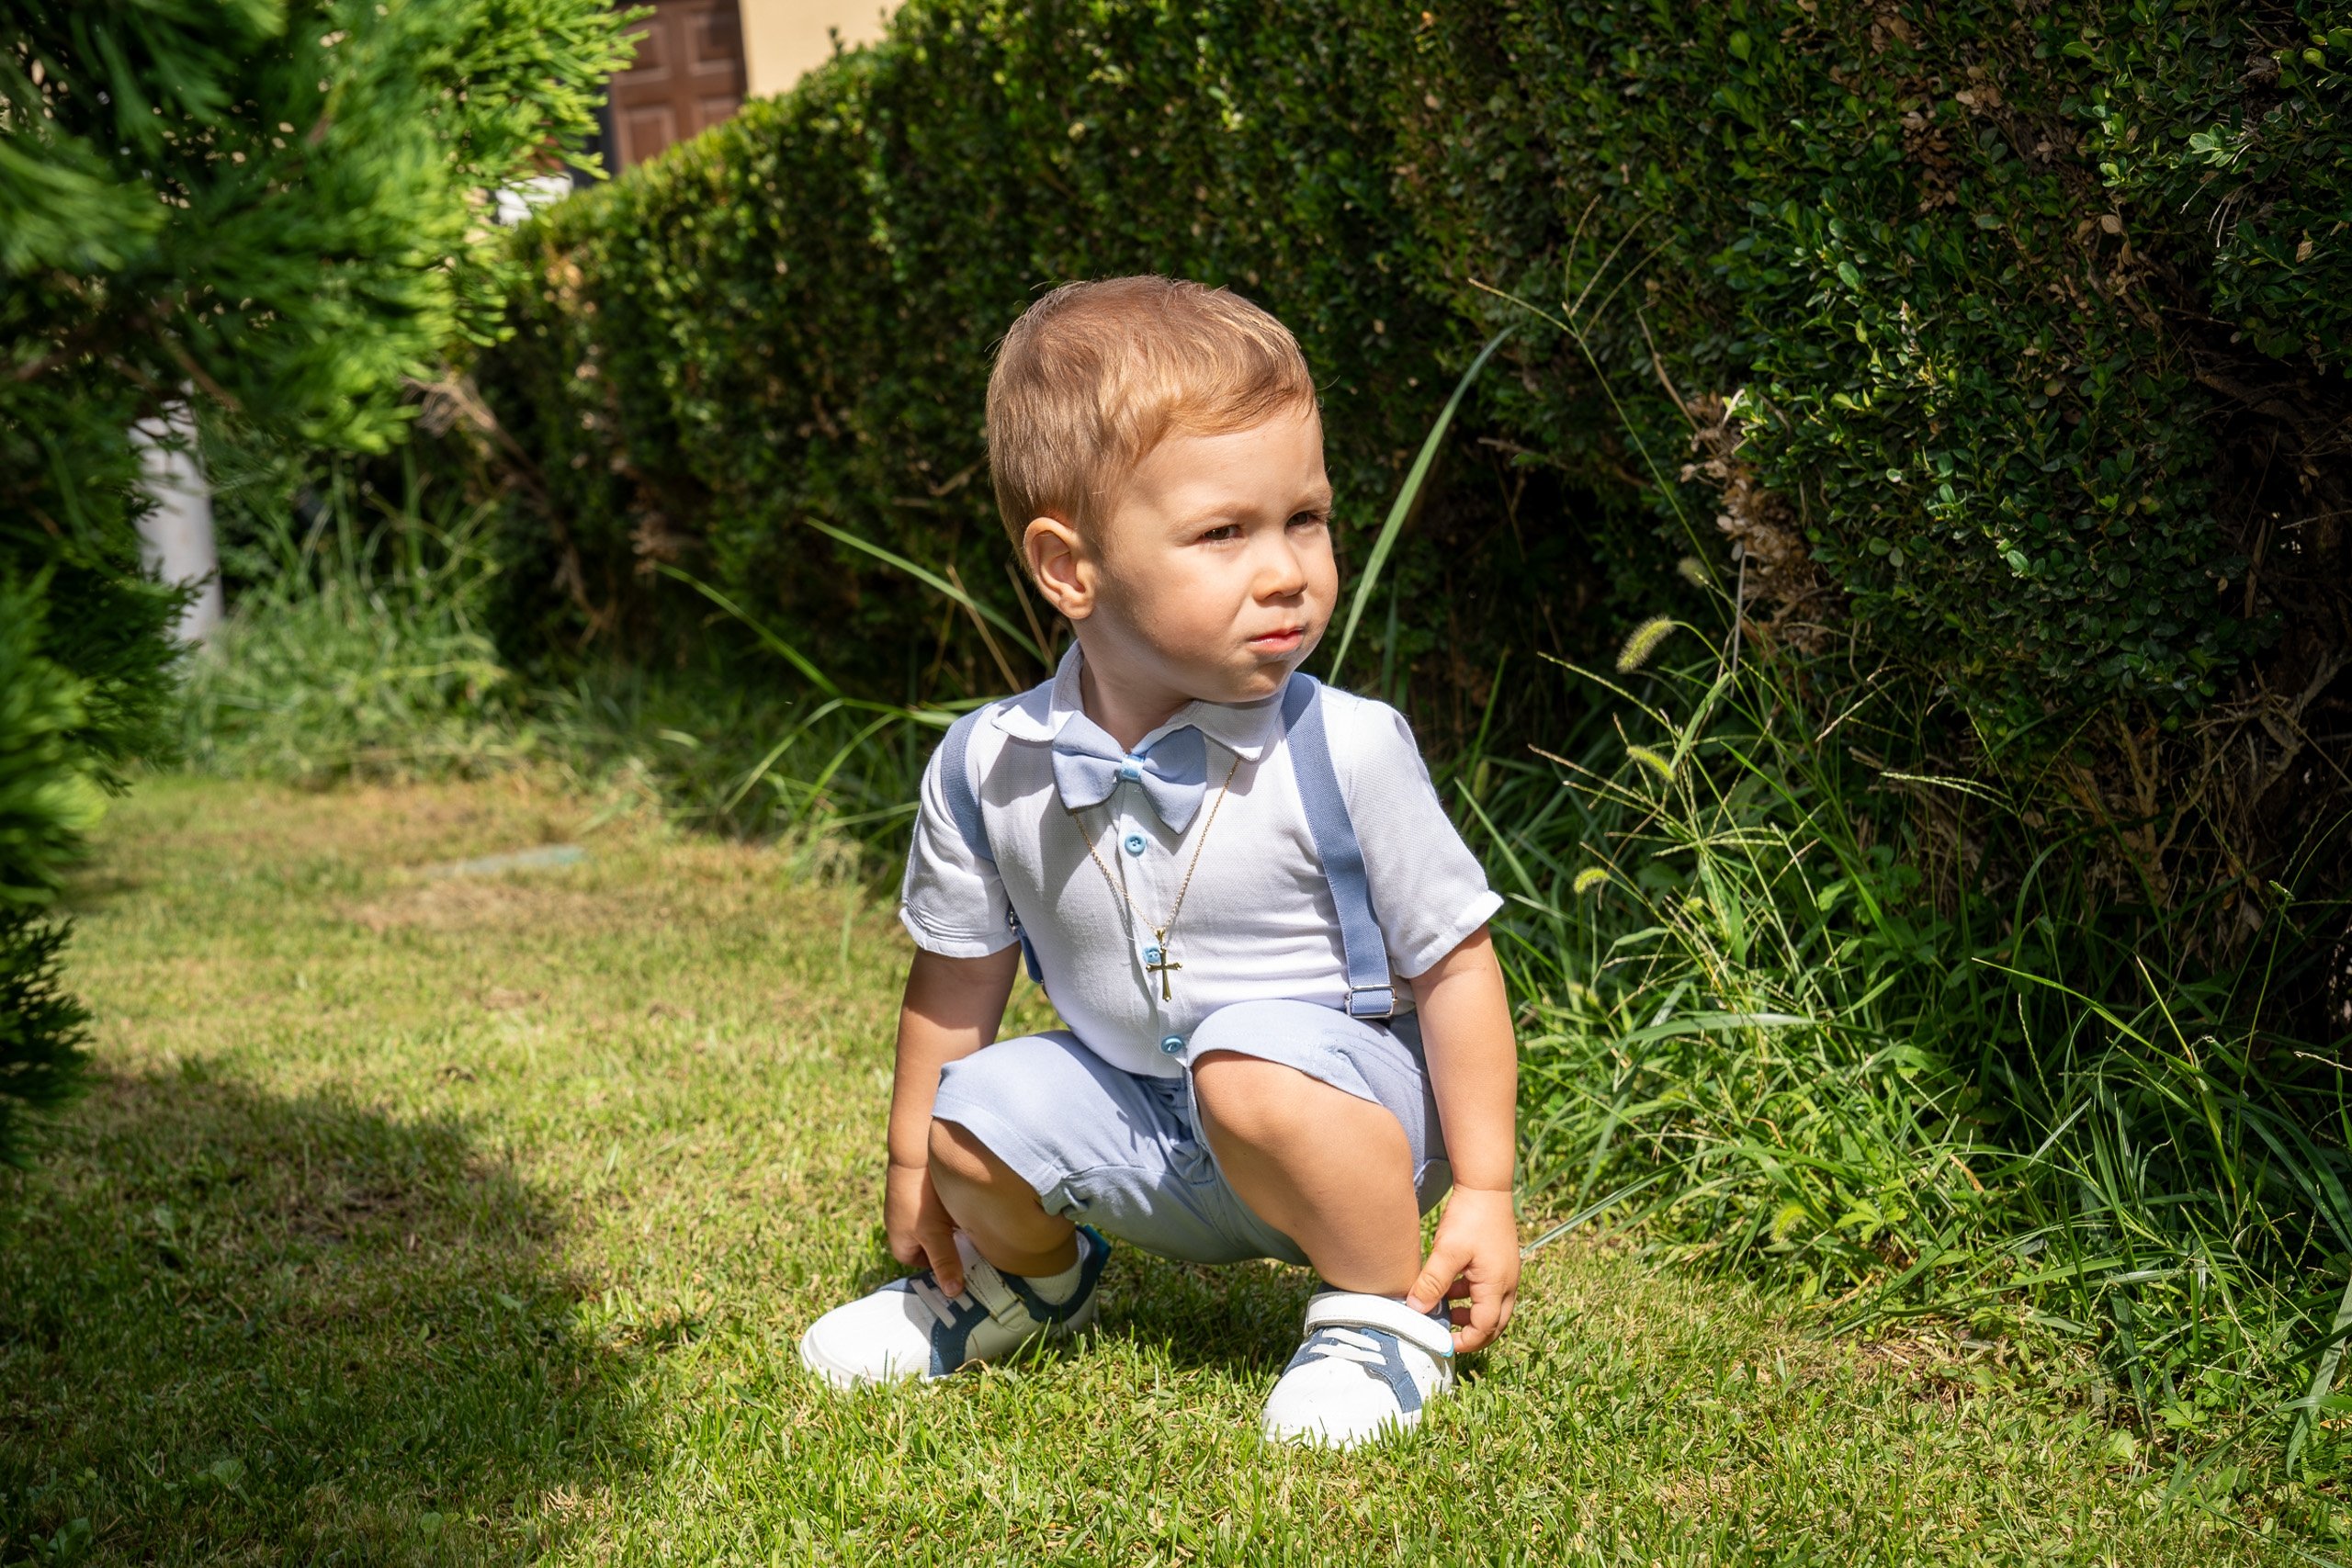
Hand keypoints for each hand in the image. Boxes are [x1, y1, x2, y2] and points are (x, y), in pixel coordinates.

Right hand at [884, 1157, 964, 1294]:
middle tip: (975, 1246)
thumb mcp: (934, 1234)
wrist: (913, 1153)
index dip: (944, 1266)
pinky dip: (948, 1208)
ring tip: (972, 1225)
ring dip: (951, 1227)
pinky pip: (936, 1208)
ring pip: (935, 1226)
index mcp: (901, 1244)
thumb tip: (953, 1293)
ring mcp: (910, 1208)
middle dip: (950, 1246)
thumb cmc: (919, 1198)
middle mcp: (902, 1227)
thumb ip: (945, 1262)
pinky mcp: (920, 1191)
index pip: (925, 1266)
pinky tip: (963, 1204)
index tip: (968, 1264)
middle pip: (931, 1246)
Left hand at [1404, 1185, 1519, 1353]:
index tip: (1443, 1343)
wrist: (1486, 1187)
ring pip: (1492, 1309)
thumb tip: (1415, 1309)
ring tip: (1443, 1311)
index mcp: (1497, 1285)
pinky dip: (1471, 1298)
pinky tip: (1449, 1289)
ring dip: (1471, 1316)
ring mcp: (1506, 1274)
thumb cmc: (1470, 1217)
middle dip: (1472, 1335)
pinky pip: (1489, 1292)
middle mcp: (1508, 1284)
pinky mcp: (1500, 1264)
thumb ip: (1432, 1282)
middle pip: (1495, 1324)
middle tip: (1446, 1336)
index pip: (1485, 1328)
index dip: (1465, 1341)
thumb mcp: (1447, 1251)